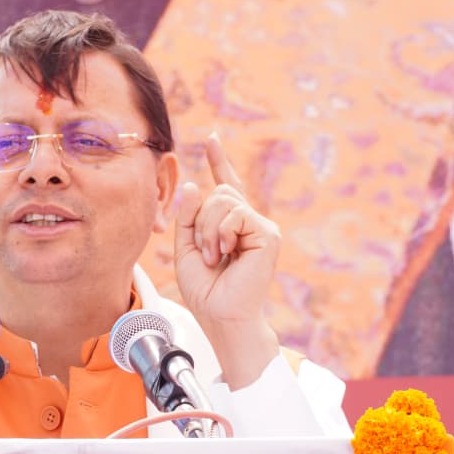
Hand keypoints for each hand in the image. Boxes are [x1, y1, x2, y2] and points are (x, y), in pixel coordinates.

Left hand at [174, 134, 280, 385]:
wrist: (221, 315)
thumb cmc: (206, 289)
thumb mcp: (184, 248)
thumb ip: (188, 217)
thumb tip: (195, 184)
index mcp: (229, 224)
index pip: (225, 185)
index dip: (219, 160)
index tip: (212, 138)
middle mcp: (249, 222)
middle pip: (218, 192)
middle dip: (200, 220)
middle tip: (205, 253)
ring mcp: (261, 226)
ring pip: (224, 200)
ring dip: (208, 230)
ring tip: (214, 256)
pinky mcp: (268, 234)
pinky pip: (235, 213)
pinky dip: (220, 233)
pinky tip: (225, 253)